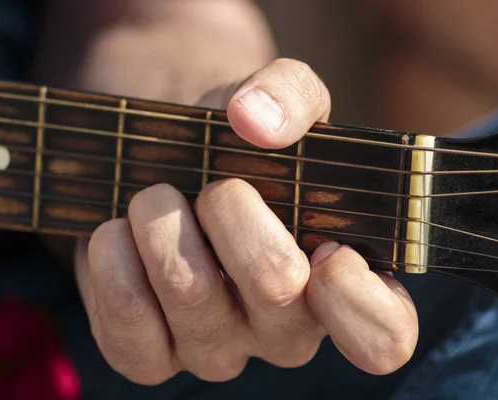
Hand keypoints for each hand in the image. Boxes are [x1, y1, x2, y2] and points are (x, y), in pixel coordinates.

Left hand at [74, 58, 418, 384]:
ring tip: (155, 196)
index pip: (381, 338)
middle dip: (232, 209)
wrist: (165, 162)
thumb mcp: (279, 103)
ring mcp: (216, 350)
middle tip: (213, 184)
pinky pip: (130, 330)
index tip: (328, 246)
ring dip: (163, 224)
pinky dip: (115, 264)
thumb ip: (291, 95)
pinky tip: (116, 233)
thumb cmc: (237, 146)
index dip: (359, 300)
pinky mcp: (150, 357)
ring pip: (193, 297)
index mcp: (337, 282)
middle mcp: (282, 329)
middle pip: (276, 286)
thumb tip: (256, 119)